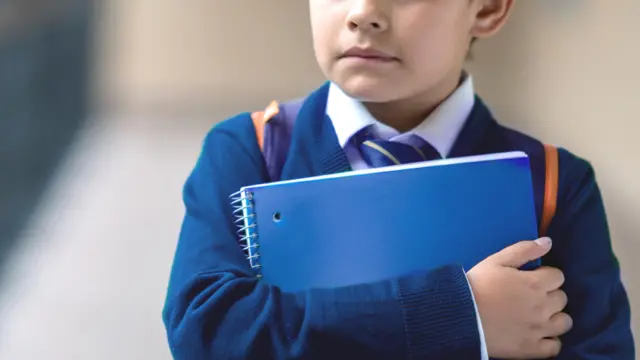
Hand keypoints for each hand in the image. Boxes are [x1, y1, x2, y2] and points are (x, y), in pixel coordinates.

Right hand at [467, 238, 572, 358]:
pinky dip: (550, 341)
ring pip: (564, 322)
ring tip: (538, 316)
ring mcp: (539, 329)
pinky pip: (554, 347)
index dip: (545, 275)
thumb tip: (547, 242)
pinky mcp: (532, 348)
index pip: (558, 276)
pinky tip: (539, 334)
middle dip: (549, 294)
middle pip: (561, 298)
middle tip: (531, 296)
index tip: (532, 278)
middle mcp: (542, 307)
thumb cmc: (477, 285)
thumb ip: (524, 250)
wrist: (460, 315)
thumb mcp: (496, 261)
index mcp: (535, 284)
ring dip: (554, 317)